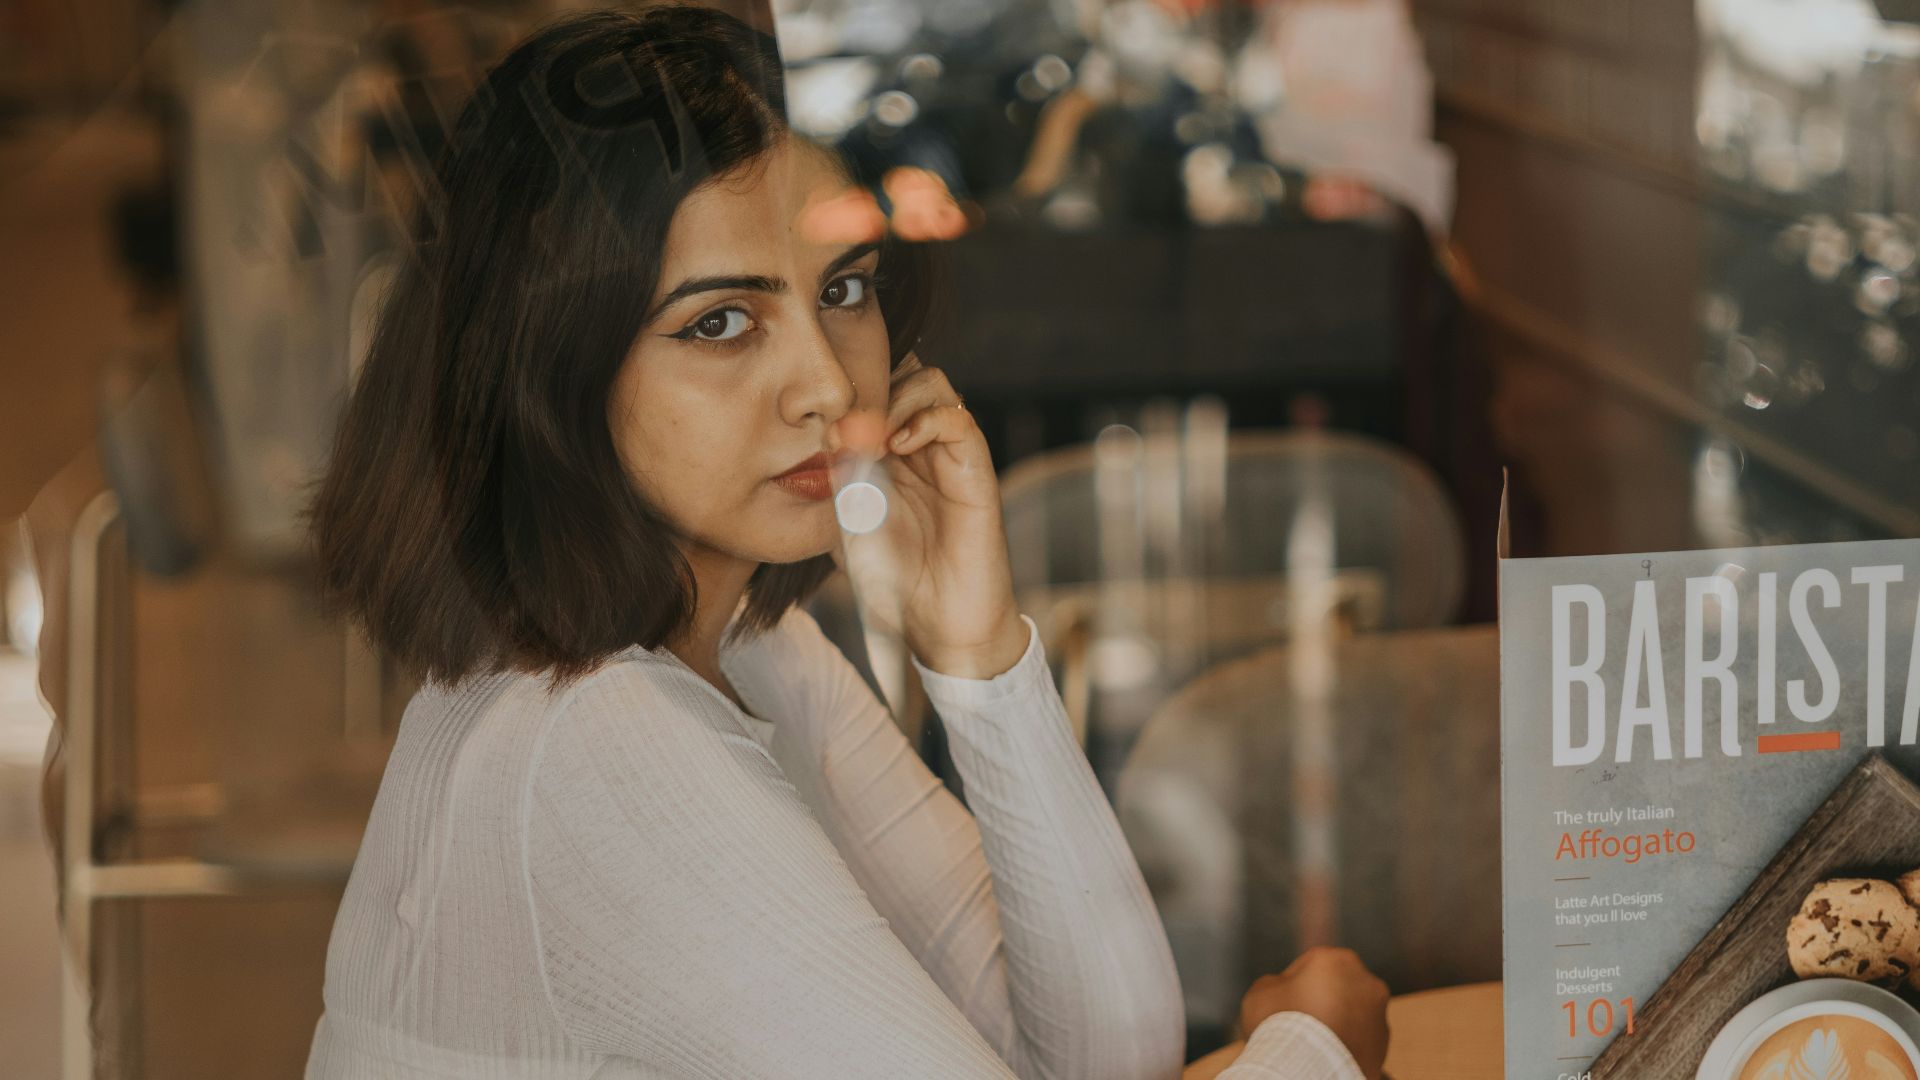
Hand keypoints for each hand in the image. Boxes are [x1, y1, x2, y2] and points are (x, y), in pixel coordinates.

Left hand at [826, 354, 1026, 678]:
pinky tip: (896, 447)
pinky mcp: (976, 471)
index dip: (848, 391)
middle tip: (840, 422)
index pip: (876, 389)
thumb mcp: (845, 527)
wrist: (942, 627)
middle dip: (870, 385)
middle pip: (904, 372)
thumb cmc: (897, 583)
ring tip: (868, 436)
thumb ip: (831, 486)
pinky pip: (957, 419)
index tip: (819, 424)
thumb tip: (810, 444)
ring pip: (933, 385)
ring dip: (895, 398)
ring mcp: (952, 456)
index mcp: (892, 455)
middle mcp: (924, 447)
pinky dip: (925, 420)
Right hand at [1236, 947, 1389, 1079]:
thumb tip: (1282, 990)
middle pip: (1336, 988)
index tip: (1280, 1002)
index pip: (1310, 966)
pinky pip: (1358, 1041)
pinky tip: (1325, 1054)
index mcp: (1338, 960)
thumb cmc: (1282, 1024)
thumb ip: (1276, 983)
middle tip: (1296, 1022)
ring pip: (1351, 1015)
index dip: (1291, 984)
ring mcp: (1379, 1017)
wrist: (1307, 1069)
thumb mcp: (1261, 991)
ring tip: (1311, 1042)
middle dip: (1320, 1001)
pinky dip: (1345, 1045)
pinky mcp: (1383, 1047)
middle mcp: (1367, 983)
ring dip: (1335, 1024)